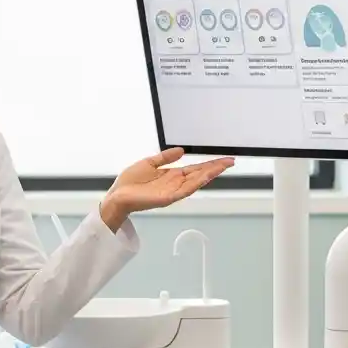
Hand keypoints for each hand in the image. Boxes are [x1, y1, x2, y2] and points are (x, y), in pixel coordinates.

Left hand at [100, 148, 234, 227]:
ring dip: (209, 174)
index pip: (195, 169)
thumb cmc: (130, 182)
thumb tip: (181, 150)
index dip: (209, 164)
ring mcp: (173, 191)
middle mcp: (176, 184)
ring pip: (196, 182)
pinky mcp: (167, 198)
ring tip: (222, 166)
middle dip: (215, 168)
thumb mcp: (150, 163)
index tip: (223, 159)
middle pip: (200, 175)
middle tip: (230, 161)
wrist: (117, 195)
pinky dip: (196, 183)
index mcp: (172, 175)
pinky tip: (205, 177)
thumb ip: (165, 157)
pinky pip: (185, 190)